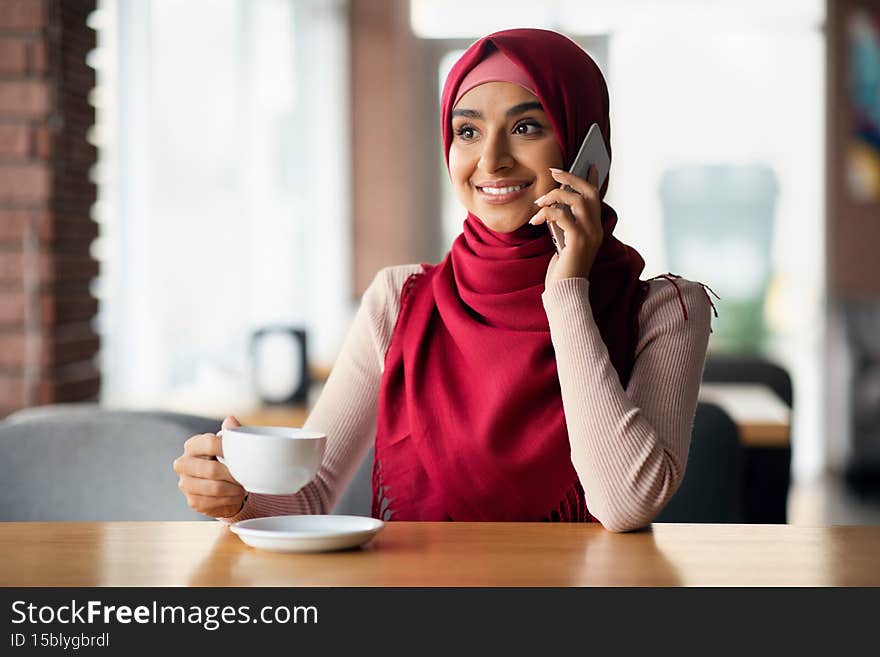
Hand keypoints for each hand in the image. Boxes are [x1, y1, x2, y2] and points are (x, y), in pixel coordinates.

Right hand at [173, 415, 246, 518]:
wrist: (221, 485)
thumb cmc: (226, 459)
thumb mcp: (230, 444)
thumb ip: (231, 432)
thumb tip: (231, 420)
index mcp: (192, 445)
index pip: (209, 443)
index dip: (228, 448)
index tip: (243, 454)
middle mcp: (183, 464)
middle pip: (212, 469)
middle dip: (233, 474)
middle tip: (245, 476)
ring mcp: (185, 484)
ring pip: (215, 487)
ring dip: (234, 489)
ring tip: (242, 486)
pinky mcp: (192, 501)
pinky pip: (214, 502)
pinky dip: (229, 500)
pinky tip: (235, 496)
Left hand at [529, 165, 602, 284]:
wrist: (565, 291)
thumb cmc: (562, 269)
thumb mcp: (563, 241)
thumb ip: (563, 224)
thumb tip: (554, 204)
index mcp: (594, 229)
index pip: (597, 199)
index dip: (592, 180)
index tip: (589, 165)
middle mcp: (596, 230)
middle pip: (590, 193)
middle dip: (572, 179)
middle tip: (554, 172)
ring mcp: (589, 235)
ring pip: (577, 201)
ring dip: (555, 196)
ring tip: (539, 202)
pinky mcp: (578, 241)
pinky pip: (563, 216)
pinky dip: (547, 213)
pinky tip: (535, 221)